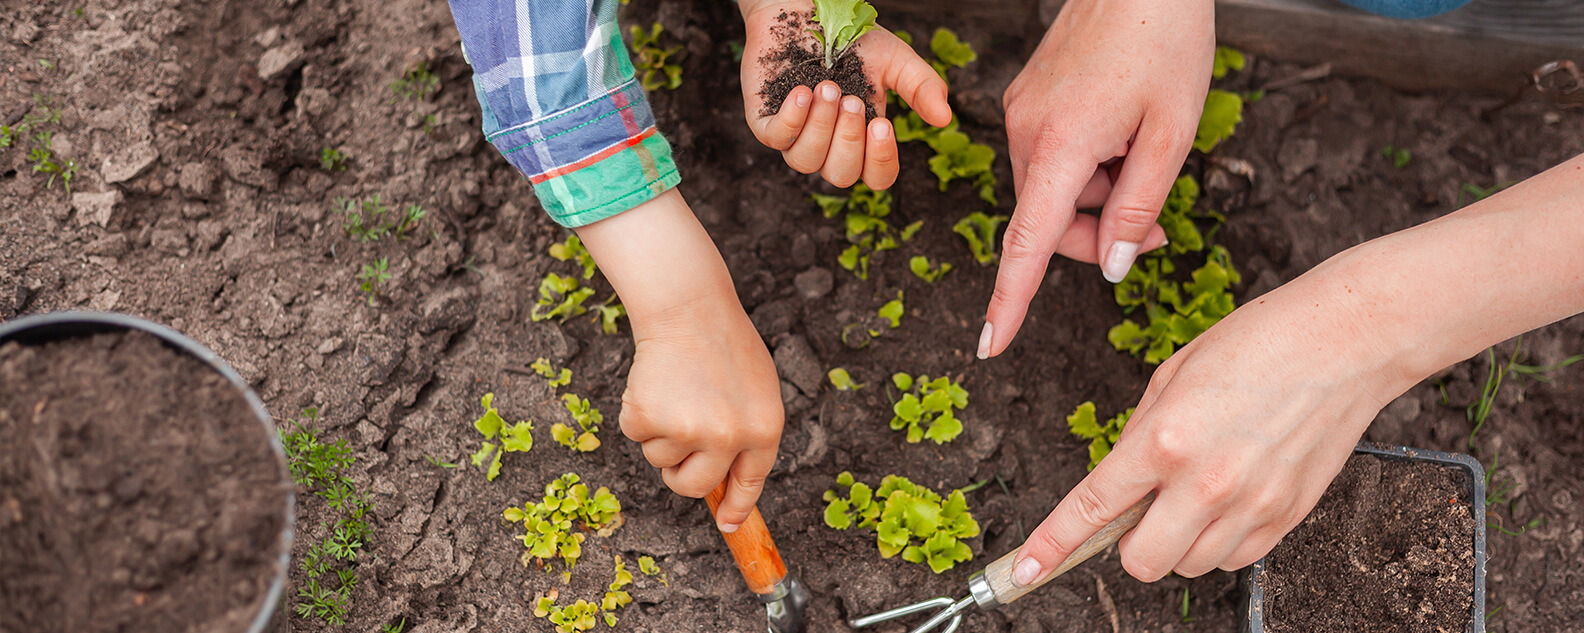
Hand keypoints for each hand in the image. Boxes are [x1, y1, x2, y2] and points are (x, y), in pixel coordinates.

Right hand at [576, 190, 784, 531]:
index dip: (736, 507)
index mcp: (764, 429)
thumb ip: (747, 433)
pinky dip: (638, 413)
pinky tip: (654, 382)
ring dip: (660, 432)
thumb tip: (726, 482)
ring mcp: (689, 429)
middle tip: (678, 445)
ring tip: (675, 389)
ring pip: (661, 459)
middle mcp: (729, 436)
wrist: (688, 306)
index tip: (727, 524)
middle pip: (694, 486)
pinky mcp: (651, 418)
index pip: (749, 483)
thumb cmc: (723, 344)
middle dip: (680, 475)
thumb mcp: (757, 389)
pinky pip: (637, 435)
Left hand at [738, 0, 951, 189]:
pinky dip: (792, 120)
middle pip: (840, 175)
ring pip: (805, 162)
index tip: (882, 125)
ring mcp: (795, 136)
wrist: (808, 11)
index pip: (877, 177)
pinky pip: (774, 139)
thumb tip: (945, 119)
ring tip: (827, 87)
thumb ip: (922, 87)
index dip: (881, 162)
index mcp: (863, 138)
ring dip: (820, 126)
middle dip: (848, 139)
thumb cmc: (852, 40)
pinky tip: (802, 92)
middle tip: (851, 99)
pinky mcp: (765, 121)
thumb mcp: (895, 61)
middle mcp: (828, 144)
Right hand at [979, 0, 1212, 358]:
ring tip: (1138, 146)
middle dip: (1095, 232)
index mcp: (1061, 144)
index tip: (990, 345)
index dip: (1011, 300)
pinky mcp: (1025, 100)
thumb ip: (1139, 208)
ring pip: (1052, 191)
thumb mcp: (1171, 134)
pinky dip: (1084, 164)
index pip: (1028, 243)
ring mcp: (1020, 113)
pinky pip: (1050, 158)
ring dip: (1094, 193)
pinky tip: (1119, 125)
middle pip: (1048, 221)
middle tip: (1151, 219)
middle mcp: (1025, 131)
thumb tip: (1112, 267)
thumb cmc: (1165, 42)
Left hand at [1011, 267, 1396, 583]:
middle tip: (1145, 507)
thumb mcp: (1174, 375)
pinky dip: (1222, 540)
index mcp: (1164, 438)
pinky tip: (1232, 496)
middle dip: (1131, 544)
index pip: (1092, 509)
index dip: (1051, 545)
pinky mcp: (1287, 517)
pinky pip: (1236, 559)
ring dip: (1179, 540)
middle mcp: (1205, 482)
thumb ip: (1140, 435)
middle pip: (1141, 563)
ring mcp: (1250, 505)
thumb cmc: (1259, 343)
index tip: (1023, 570)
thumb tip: (1121, 483)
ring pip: (1190, 565)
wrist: (1346, 340)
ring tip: (1199, 489)